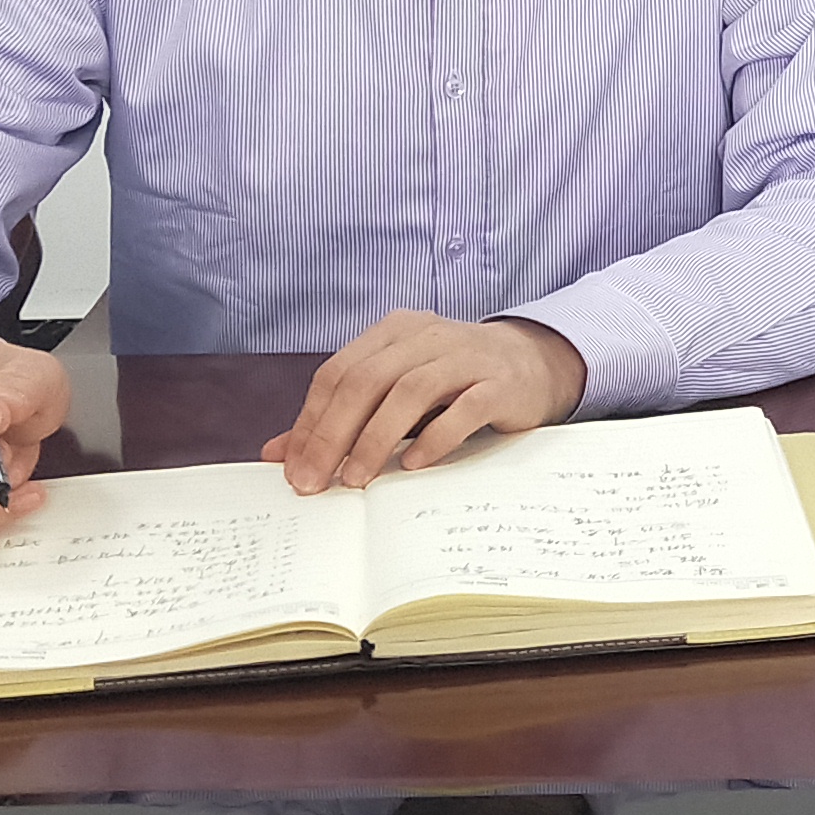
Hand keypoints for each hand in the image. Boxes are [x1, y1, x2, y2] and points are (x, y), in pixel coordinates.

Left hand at [267, 312, 587, 492]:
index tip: (293, 469)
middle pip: (366, 381)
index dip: (311, 421)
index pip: (338, 373)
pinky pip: (464, 408)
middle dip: (333, 435)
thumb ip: (341, 418)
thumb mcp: (394, 392)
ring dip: (376, 439)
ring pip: (410, 391)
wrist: (534, 363)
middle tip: (314, 483)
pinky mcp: (501, 383)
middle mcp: (427, 336)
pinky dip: (435, 437)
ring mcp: (466, 357)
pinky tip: (414, 465)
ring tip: (357, 481)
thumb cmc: (454, 382)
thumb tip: (279, 454)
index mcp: (394, 332)